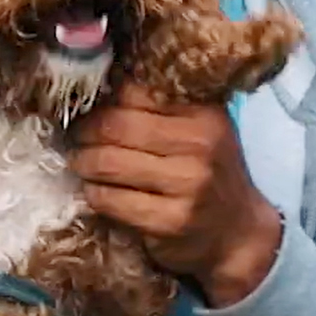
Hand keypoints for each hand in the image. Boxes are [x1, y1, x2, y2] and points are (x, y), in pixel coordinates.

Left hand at [69, 85, 282, 307]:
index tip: (89, 107)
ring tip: (80, 161)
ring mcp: (186, 185)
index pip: (135, 92)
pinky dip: (94, 192)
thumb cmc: (211, 172)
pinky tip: (95, 190)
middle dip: (85, 130)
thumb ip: (162, 106)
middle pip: (116, 125)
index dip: (104, 99)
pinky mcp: (169, 222)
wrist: (239, 233)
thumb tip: (107, 81)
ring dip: (83, 161)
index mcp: (204, 115)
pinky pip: (111, 200)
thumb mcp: (200, 129)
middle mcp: (199, 146)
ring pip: (108, 162)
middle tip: (76, 136)